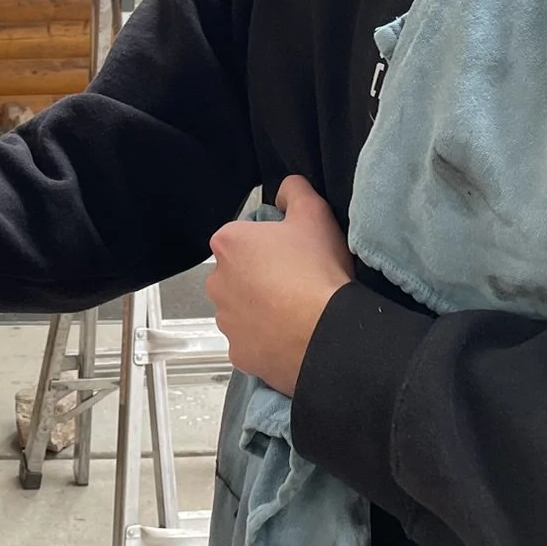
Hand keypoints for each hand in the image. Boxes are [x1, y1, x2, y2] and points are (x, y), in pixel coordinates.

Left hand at [205, 176, 354, 395]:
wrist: (329, 334)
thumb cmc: (318, 271)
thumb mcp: (314, 213)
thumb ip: (294, 191)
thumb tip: (284, 191)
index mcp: (228, 243)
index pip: (244, 238)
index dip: (270, 245)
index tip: (293, 256)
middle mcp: (217, 282)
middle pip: (239, 274)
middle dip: (261, 278)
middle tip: (297, 283)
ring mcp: (226, 321)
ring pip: (242, 310)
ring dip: (262, 310)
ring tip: (298, 312)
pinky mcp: (238, 354)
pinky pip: (251, 342)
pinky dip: (267, 341)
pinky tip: (292, 337)